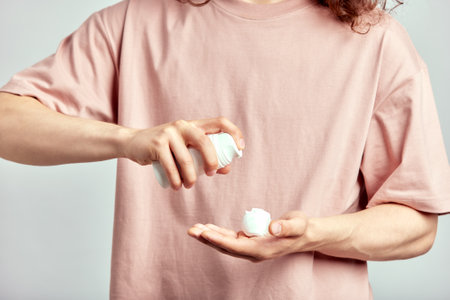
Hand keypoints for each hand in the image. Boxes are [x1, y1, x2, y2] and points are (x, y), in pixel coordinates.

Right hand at [122, 117, 243, 189]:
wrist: (133, 143)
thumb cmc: (164, 149)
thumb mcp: (185, 149)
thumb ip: (202, 156)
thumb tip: (226, 168)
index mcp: (194, 125)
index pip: (220, 122)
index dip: (234, 133)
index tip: (240, 149)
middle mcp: (183, 125)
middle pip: (205, 142)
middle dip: (212, 161)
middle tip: (211, 174)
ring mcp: (169, 133)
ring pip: (187, 159)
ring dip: (191, 178)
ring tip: (188, 186)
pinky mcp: (157, 144)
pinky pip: (171, 166)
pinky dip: (176, 180)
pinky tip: (176, 186)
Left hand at [187, 211, 312, 261]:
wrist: (304, 235)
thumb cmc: (301, 228)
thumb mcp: (297, 224)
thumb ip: (285, 226)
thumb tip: (272, 228)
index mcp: (262, 250)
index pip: (236, 247)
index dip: (219, 240)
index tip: (205, 233)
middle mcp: (253, 252)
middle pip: (226, 247)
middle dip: (208, 239)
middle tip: (192, 230)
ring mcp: (251, 248)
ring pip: (226, 243)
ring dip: (210, 236)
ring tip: (194, 229)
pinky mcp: (249, 241)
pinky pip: (230, 239)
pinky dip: (218, 233)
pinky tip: (208, 228)